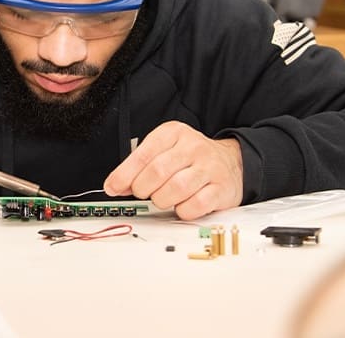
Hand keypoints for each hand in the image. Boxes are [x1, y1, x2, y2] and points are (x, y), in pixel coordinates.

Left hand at [102, 121, 243, 219]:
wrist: (231, 163)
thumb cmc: (191, 159)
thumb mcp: (164, 152)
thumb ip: (139, 167)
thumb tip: (116, 186)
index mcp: (174, 133)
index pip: (143, 154)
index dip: (124, 174)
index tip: (113, 188)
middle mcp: (193, 147)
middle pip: (157, 172)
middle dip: (143, 189)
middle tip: (143, 193)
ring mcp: (210, 167)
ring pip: (176, 189)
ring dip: (162, 200)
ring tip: (163, 198)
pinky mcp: (221, 188)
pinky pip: (194, 205)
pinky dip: (182, 210)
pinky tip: (181, 205)